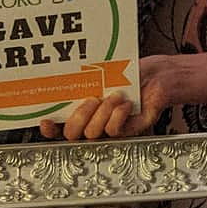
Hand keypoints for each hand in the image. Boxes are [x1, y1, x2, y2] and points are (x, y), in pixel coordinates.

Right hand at [38, 55, 175, 140]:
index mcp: (85, 110)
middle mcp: (95, 123)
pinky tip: (126, 104)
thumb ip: (85, 82)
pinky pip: (114, 132)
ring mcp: (111, 129)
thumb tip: (65, 81)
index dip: (51, 129)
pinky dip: (118, 115)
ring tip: (116, 95)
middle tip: (92, 99)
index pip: (61, 127)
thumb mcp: (104, 74)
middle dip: (79, 115)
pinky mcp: (129, 132)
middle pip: (72, 134)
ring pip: (93, 133)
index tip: (46, 120)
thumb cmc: (132, 73)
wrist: (160, 76)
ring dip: (103, 111)